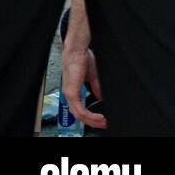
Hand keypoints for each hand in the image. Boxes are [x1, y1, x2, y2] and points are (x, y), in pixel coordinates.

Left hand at [60, 5, 105, 129]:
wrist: (78, 51)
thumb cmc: (82, 59)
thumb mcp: (92, 77)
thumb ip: (96, 88)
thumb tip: (101, 97)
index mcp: (73, 91)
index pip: (80, 109)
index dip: (91, 116)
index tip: (103, 119)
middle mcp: (69, 95)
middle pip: (80, 115)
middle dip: (93, 122)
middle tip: (105, 124)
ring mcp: (69, 95)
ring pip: (79, 115)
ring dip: (92, 121)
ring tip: (103, 122)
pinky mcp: (72, 93)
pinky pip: (80, 110)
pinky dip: (90, 116)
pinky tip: (98, 117)